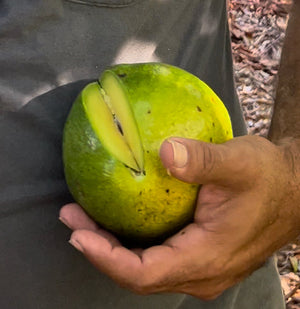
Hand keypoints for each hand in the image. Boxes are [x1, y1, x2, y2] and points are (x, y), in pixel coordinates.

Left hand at [59, 135, 299, 299]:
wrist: (293, 191)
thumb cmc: (270, 179)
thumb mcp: (240, 164)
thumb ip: (203, 161)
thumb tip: (165, 153)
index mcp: (207, 258)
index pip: (144, 273)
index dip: (106, 258)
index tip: (77, 233)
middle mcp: (201, 272)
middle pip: (138, 274)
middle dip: (100, 250)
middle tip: (73, 219)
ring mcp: (200, 266)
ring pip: (146, 268)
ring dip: (112, 246)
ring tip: (85, 218)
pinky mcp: (199, 254)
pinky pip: (157, 256)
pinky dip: (132, 241)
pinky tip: (119, 218)